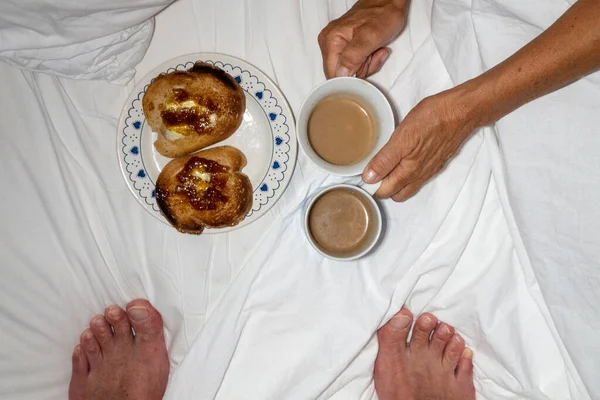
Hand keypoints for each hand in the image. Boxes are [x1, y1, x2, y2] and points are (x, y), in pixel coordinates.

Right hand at [318, 0, 408, 78]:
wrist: (389, 2)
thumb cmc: (383, 15)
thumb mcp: (371, 36)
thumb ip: (354, 56)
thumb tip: (341, 74)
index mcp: (331, 41)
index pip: (333, 75)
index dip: (351, 77)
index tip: (364, 64)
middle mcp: (328, 43)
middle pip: (340, 75)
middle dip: (360, 70)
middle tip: (372, 54)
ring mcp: (335, 45)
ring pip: (348, 72)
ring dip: (365, 66)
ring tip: (373, 50)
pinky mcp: (343, 47)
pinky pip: (352, 65)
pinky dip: (365, 62)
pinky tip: (371, 50)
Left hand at [362, 88, 479, 200]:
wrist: (461, 111)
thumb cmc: (432, 120)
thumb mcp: (401, 138)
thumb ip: (385, 160)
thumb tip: (369, 178)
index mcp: (409, 172)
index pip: (385, 192)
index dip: (371, 188)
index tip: (362, 178)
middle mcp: (420, 175)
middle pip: (397, 193)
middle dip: (383, 189)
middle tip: (371, 173)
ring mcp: (430, 169)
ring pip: (409, 186)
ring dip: (396, 184)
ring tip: (384, 168)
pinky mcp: (438, 161)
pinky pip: (419, 177)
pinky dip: (408, 176)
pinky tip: (404, 162)